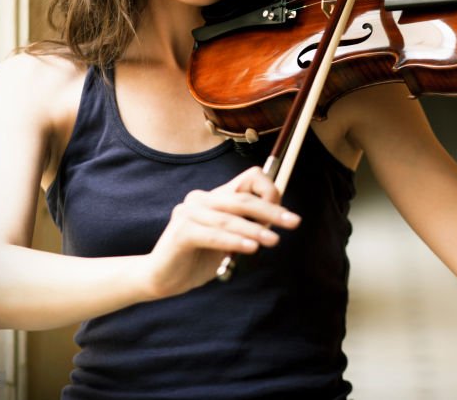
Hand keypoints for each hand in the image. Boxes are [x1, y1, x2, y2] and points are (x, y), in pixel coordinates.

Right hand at [140, 166, 300, 298]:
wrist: (163, 278)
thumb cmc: (200, 258)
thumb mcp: (230, 240)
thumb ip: (247, 225)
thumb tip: (278, 216)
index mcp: (216, 196)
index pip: (249, 178)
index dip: (269, 191)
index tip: (284, 214)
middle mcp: (202, 199)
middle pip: (243, 199)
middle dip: (271, 212)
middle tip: (293, 223)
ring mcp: (189, 213)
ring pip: (230, 219)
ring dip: (255, 230)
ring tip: (274, 241)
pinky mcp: (181, 231)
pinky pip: (213, 235)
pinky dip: (234, 241)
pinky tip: (251, 248)